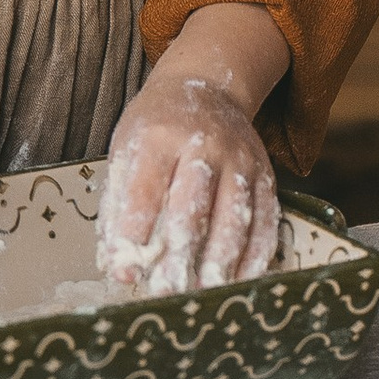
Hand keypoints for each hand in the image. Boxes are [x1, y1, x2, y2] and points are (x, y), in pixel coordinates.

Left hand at [99, 65, 281, 293]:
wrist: (207, 86)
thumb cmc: (157, 125)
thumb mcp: (126, 147)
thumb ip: (117, 203)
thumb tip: (111, 261)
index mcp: (159, 136)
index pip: (145, 188)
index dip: (134, 231)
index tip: (125, 269)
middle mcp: (203, 144)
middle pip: (193, 204)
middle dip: (179, 252)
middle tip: (166, 291)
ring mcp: (239, 159)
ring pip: (235, 214)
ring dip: (221, 258)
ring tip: (206, 292)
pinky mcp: (265, 173)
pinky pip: (266, 218)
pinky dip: (256, 253)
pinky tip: (241, 280)